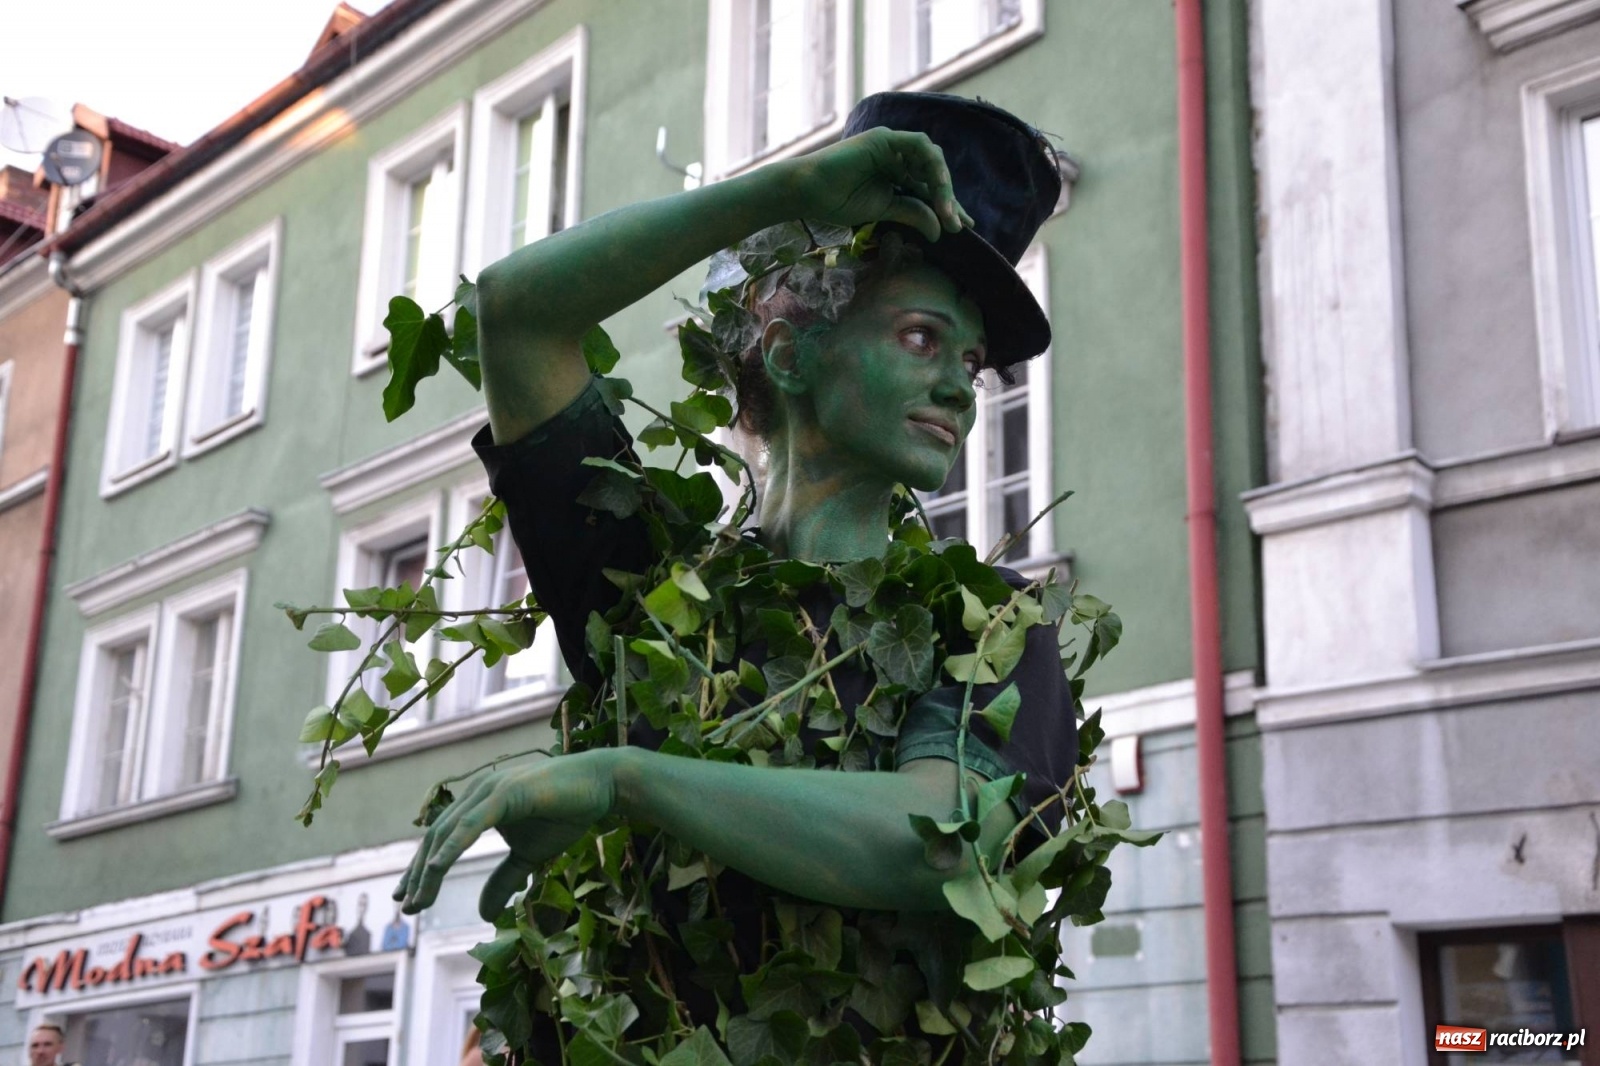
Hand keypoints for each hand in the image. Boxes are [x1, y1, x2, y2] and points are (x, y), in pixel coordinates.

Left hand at [393, 749, 620, 919]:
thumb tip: (484, 914)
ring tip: (419, 900)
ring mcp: (490, 789)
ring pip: (448, 832)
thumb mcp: (530, 856)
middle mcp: (478, 792)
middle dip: (418, 874)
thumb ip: (504, 880)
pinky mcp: (505, 792)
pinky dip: (452, 846)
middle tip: (407, 908)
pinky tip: (436, 869)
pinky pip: (472, 823)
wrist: (602, 785)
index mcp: (480, 803)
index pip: (442, 837)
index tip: (408, 898)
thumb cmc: (568, 813)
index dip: (422, 868)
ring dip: (430, 869)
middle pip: (437, 836)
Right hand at [785, 128, 974, 242]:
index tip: (962, 227)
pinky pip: (918, 145)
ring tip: (949, 210)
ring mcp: (891, 145)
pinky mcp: (884, 138)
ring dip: (942, 184)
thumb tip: (941, 230)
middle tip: (957, 224)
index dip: (947, 206)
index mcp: (896, 174)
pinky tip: (938, 185)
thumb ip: (912, 213)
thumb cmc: (836, 201)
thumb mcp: (884, 211)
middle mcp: (897, 157)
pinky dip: (931, 163)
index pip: (929, 189)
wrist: (808, 192)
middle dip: (949, 199)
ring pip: (930, 159)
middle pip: (933, 174)